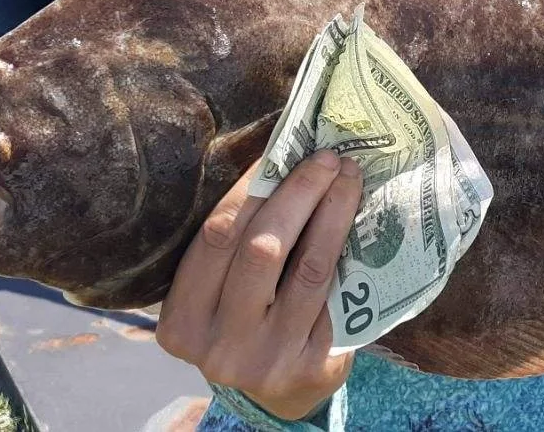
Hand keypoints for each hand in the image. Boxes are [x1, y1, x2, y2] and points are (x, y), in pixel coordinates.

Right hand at [156, 151, 363, 420]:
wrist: (280, 392)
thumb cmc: (246, 321)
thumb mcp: (219, 295)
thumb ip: (233, 248)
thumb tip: (276, 161)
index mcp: (181, 322)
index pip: (216, 237)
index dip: (251, 188)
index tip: (280, 150)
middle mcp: (219, 347)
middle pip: (262, 249)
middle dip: (298, 193)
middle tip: (327, 158)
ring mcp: (267, 361)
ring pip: (308, 268)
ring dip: (333, 213)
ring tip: (349, 179)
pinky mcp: (312, 367)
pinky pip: (337, 295)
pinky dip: (350, 251)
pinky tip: (363, 220)